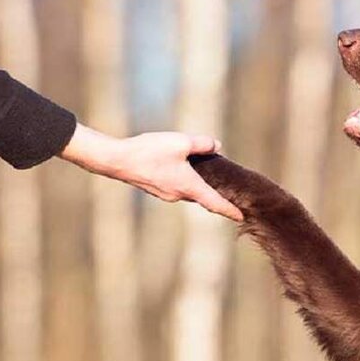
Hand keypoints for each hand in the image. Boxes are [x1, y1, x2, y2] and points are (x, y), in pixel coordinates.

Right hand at [59, 124, 242, 220]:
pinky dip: (185, 181)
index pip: (215, 203)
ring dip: (199, 185)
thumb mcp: (181, 142)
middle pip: (203, 196)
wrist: (117, 160)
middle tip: (231, 191)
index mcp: (189, 186)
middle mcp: (179, 195)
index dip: (230, 210)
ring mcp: (166, 194)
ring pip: (189, 190)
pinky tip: (183, 167)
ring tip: (207, 173)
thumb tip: (216, 146)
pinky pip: (177, 186)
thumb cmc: (149, 152)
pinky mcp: (156, 188)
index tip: (242, 217)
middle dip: (216, 195)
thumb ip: (202, 144)